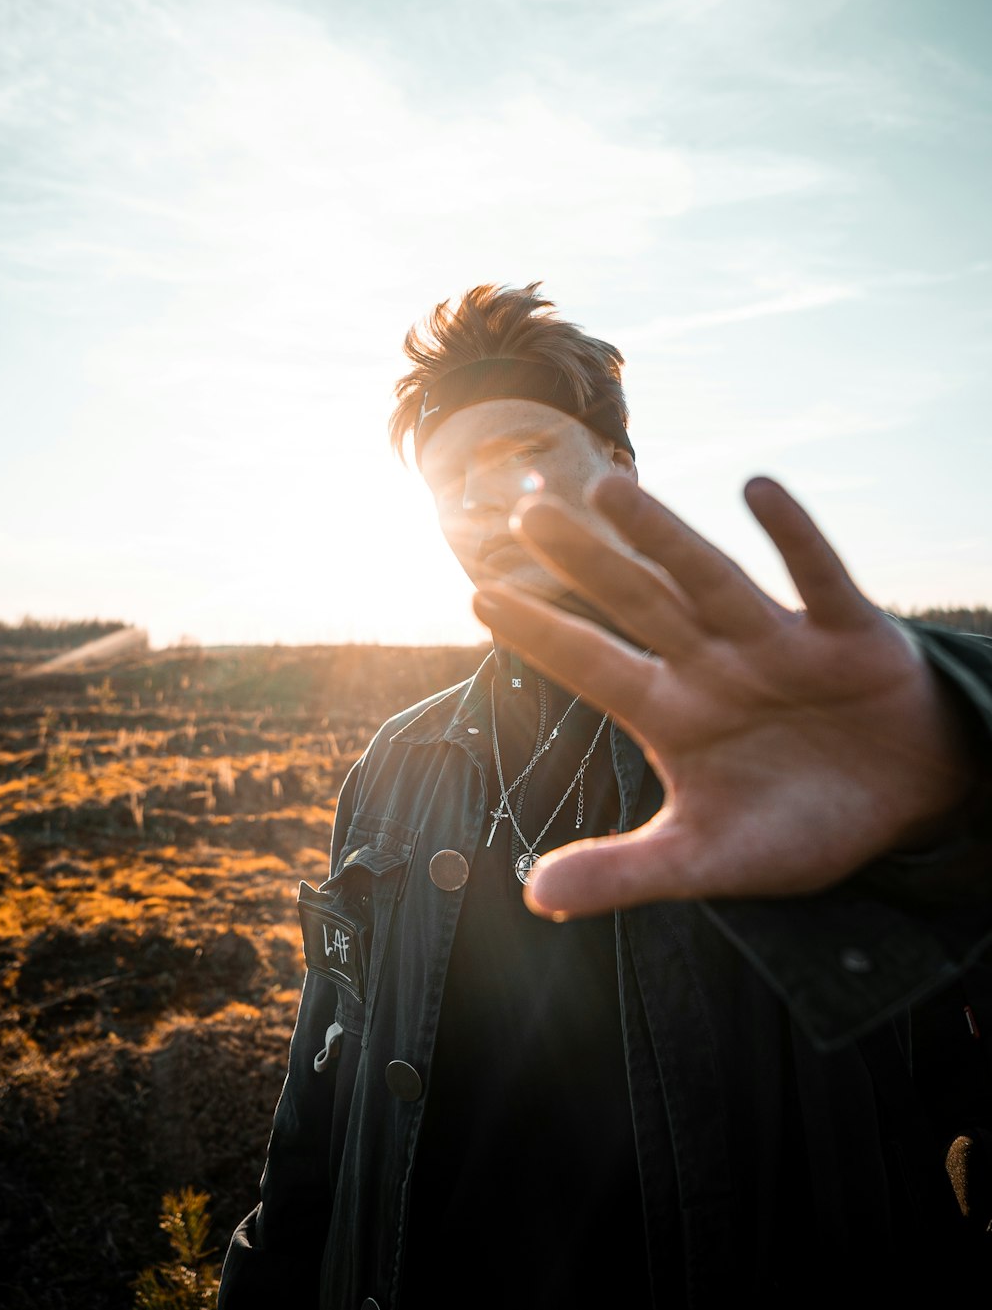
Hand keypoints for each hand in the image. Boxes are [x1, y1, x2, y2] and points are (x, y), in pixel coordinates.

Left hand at [471, 473, 974, 919]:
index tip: (478, 595)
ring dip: (661, 536)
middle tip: (524, 514)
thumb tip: (533, 898)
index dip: (542, 634)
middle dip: (586, 562)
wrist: (910, 807)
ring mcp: (776, 642)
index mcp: (674, 713)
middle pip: (638, 603)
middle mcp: (714, 663)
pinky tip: (759, 490)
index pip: (594, 666)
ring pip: (708, 579)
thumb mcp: (709, 858)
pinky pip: (818, 579)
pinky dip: (794, 538)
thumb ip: (626, 872)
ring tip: (607, 490)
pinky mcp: (848, 634)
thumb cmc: (801, 823)